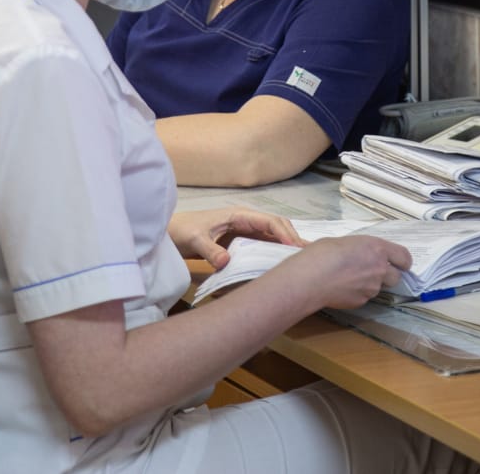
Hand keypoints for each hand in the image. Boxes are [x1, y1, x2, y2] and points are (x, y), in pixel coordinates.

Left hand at [169, 207, 303, 269]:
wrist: (171, 233)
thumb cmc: (183, 230)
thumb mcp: (195, 240)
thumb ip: (209, 250)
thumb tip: (226, 262)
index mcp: (239, 215)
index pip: (269, 221)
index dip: (284, 233)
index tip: (294, 248)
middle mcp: (246, 221)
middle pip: (277, 226)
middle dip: (293, 238)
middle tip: (308, 255)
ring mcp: (245, 231)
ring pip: (273, 236)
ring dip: (287, 246)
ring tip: (303, 260)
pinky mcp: (242, 242)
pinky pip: (264, 246)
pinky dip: (275, 253)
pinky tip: (283, 264)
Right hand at [281, 235, 412, 309]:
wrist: (311, 278)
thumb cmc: (323, 253)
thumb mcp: (345, 242)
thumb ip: (360, 249)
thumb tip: (360, 255)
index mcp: (377, 249)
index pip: (404, 257)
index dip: (404, 262)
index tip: (401, 264)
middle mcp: (380, 269)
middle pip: (395, 276)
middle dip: (387, 275)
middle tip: (371, 271)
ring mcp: (372, 288)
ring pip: (378, 288)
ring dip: (370, 284)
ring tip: (349, 279)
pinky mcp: (362, 301)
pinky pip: (364, 296)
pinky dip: (357, 293)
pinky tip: (342, 288)